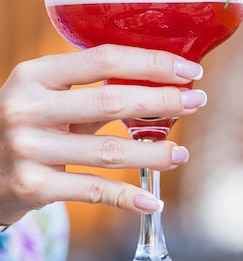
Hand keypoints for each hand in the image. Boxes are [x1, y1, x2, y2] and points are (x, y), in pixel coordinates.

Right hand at [0, 45, 205, 224]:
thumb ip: (91, 90)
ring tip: (180, 153)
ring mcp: (28, 148)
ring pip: (109, 151)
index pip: (103, 59)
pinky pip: (93, 190)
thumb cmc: (27, 125)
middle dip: (163, 101)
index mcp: (34, 75)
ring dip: (153, 153)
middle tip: (197, 101)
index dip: (151, 63)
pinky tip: (153, 200)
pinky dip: (128, 198)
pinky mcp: (33, 186)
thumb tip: (160, 84)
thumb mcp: (47, 97)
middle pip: (111, 101)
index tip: (187, 69)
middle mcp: (27, 108)